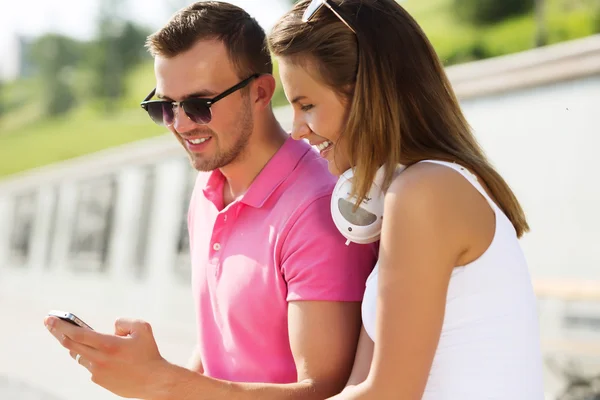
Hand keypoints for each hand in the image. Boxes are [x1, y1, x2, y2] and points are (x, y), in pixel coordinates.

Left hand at [44, 316, 172, 398]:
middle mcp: (99, 359)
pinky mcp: (99, 380)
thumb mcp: (142, 328)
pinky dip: (92, 356)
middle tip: (49, 323)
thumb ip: (124, 321)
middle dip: (57, 332)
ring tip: (71, 335)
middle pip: (70, 345)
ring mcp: (97, 372)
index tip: (50, 318)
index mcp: (108, 345)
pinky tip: (100, 354)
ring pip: (79, 355)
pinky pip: (90, 365)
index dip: (61, 325)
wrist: (154, 381)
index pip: (77, 334)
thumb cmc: (149, 353)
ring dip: (75, 345)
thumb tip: (111, 327)